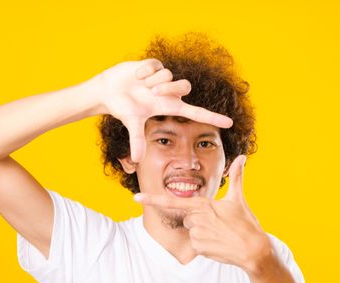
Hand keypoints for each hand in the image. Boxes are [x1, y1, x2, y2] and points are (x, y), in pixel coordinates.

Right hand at [90, 58, 232, 161]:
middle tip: (152, 92)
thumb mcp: (131, 123)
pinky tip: (136, 76)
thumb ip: (137, 140)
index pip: (196, 113)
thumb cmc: (123, 107)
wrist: (109, 90)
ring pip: (170, 75)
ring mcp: (163, 77)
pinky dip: (143, 71)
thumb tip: (138, 160)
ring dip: (153, 80)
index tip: (230, 123)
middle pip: (185, 86)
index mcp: (169, 106)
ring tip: (141, 85)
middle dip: (169, 88)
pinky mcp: (155, 65)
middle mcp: (169, 92)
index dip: (212, 118)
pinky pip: (156, 65)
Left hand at [133, 155, 273, 273]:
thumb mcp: (239, 198)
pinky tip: (218, 244)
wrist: (253, 249)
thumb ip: (237, 176)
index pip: (172, 201)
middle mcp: (197, 219)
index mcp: (203, 204)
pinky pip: (195, 244)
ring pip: (191, 230)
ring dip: (202, 232)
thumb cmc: (245, 223)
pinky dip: (205, 245)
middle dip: (199, 220)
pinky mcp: (198, 247)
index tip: (136, 197)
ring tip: (219, 234)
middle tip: (218, 224)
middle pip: (187, 217)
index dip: (152, 199)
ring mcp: (196, 234)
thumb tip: (242, 157)